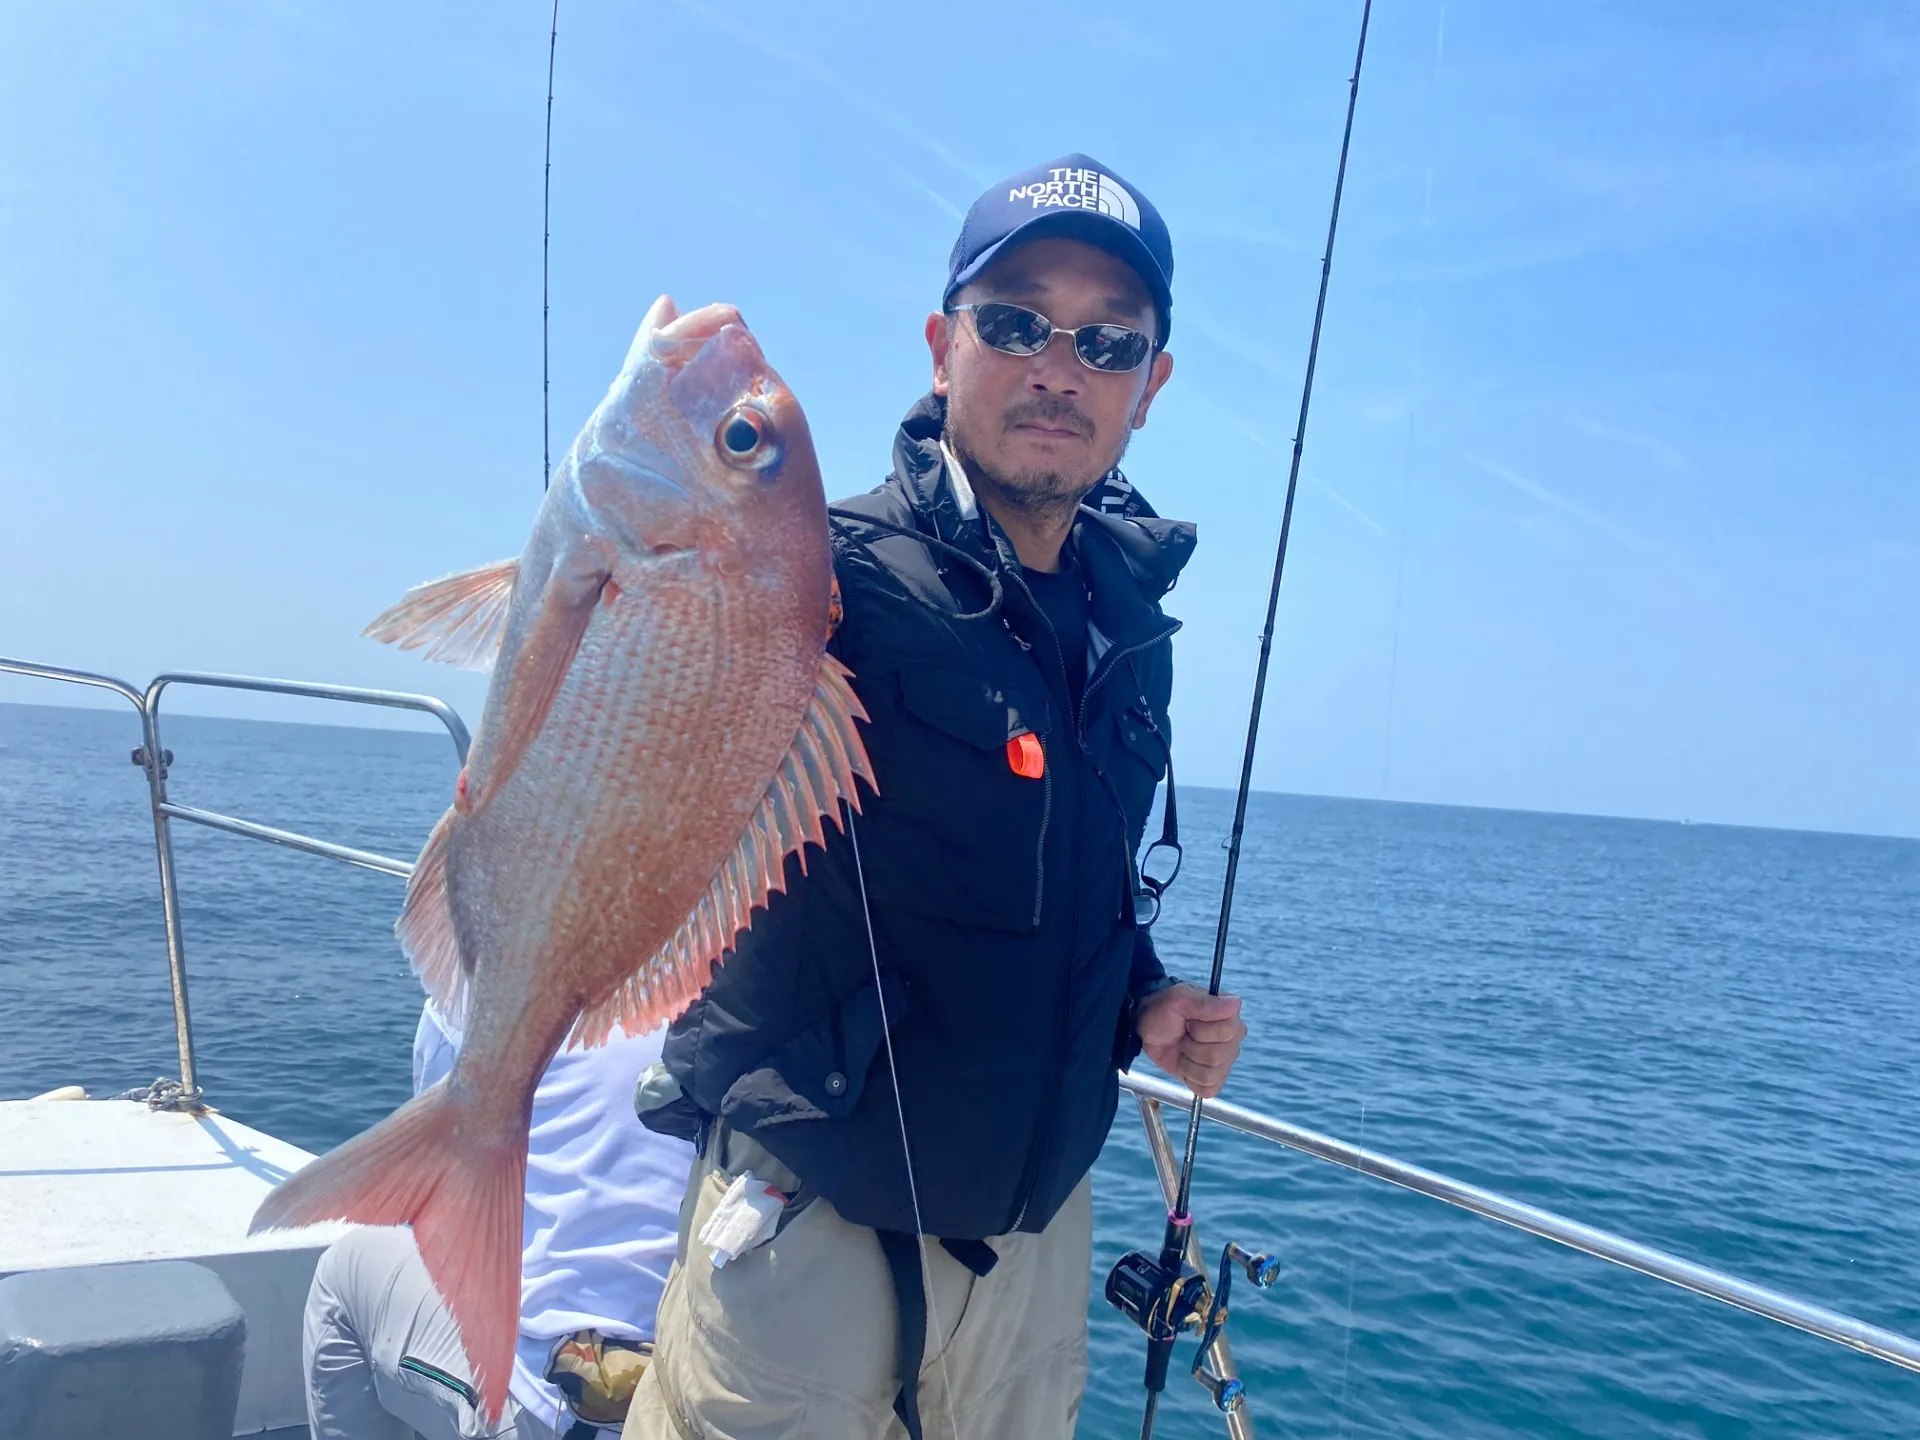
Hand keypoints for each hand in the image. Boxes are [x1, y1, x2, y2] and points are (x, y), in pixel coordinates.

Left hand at [1135, 983, 1245, 1097]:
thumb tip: (1236, 1004)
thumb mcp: (1178, 999)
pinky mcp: (1214, 1079)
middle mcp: (1233, 1039)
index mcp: (1230, 1016)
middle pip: (1218, 1056)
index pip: (1228, 1031)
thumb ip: (1204, 1003)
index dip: (1201, 1029)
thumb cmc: (1163, 1009)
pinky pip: (1208, 1089)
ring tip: (1182, 1048)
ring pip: (1211, 1074)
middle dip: (1191, 1047)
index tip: (1188, 1020)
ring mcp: (1225, 1061)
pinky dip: (1190, 1079)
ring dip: (1188, 1063)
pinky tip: (1185, 1064)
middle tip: (1183, 1035)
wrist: (1148, 1027)